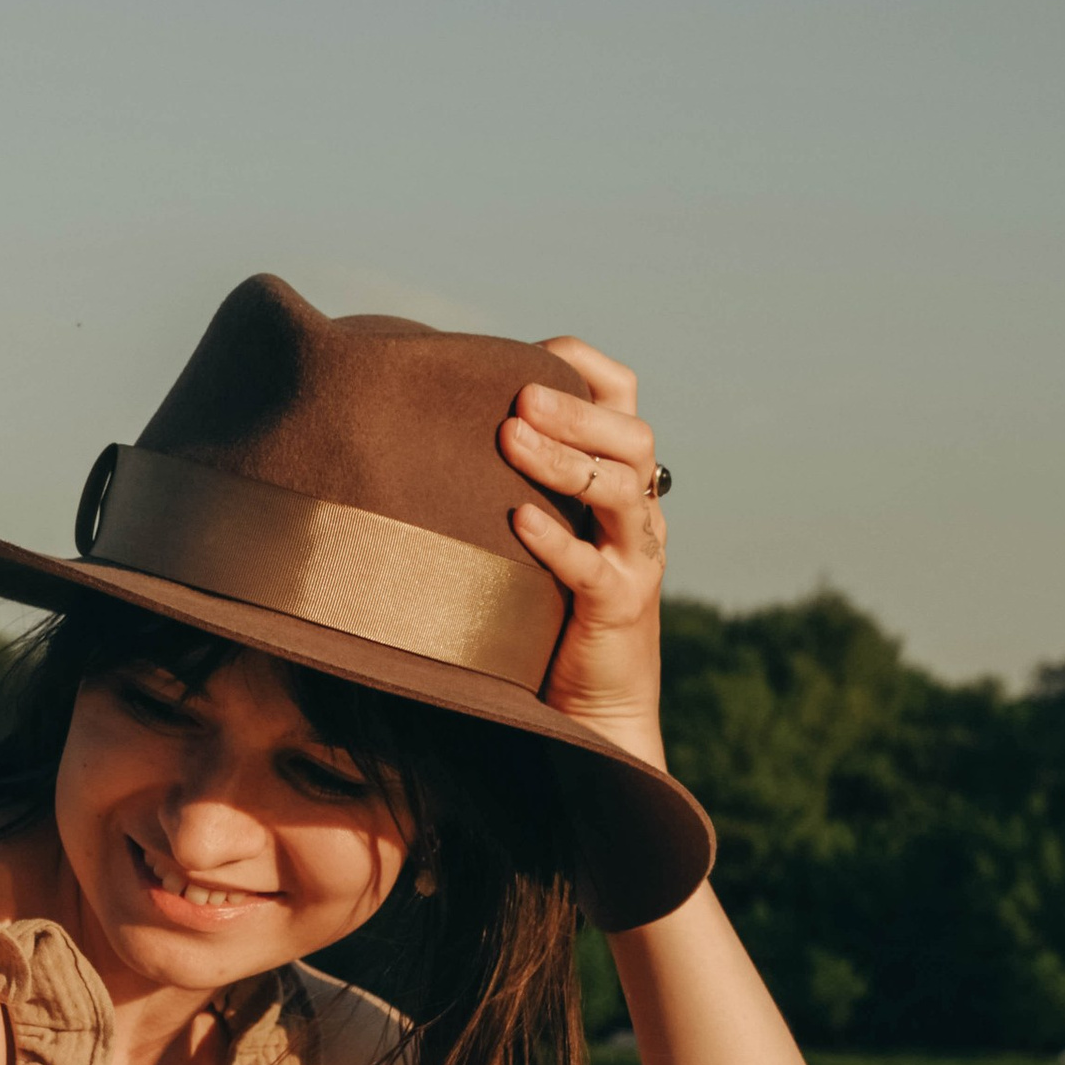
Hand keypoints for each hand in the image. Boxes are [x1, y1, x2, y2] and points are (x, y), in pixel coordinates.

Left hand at [498, 338, 666, 765]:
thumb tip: (425, 433)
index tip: (533, 355)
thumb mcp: (535, 535)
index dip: (587, 369)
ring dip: (563, 459)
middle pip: (631, 435)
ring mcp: (636, 558)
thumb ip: (508, 485)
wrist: (592, 709)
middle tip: (518, 396)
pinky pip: (594, 566)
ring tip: (511, 439)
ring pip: (620, 487)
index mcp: (621, 481)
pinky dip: (557, 539)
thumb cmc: (547, 615)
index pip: (625, 398)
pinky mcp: (621, 607)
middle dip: (575, 409)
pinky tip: (517, 522)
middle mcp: (638, 511)